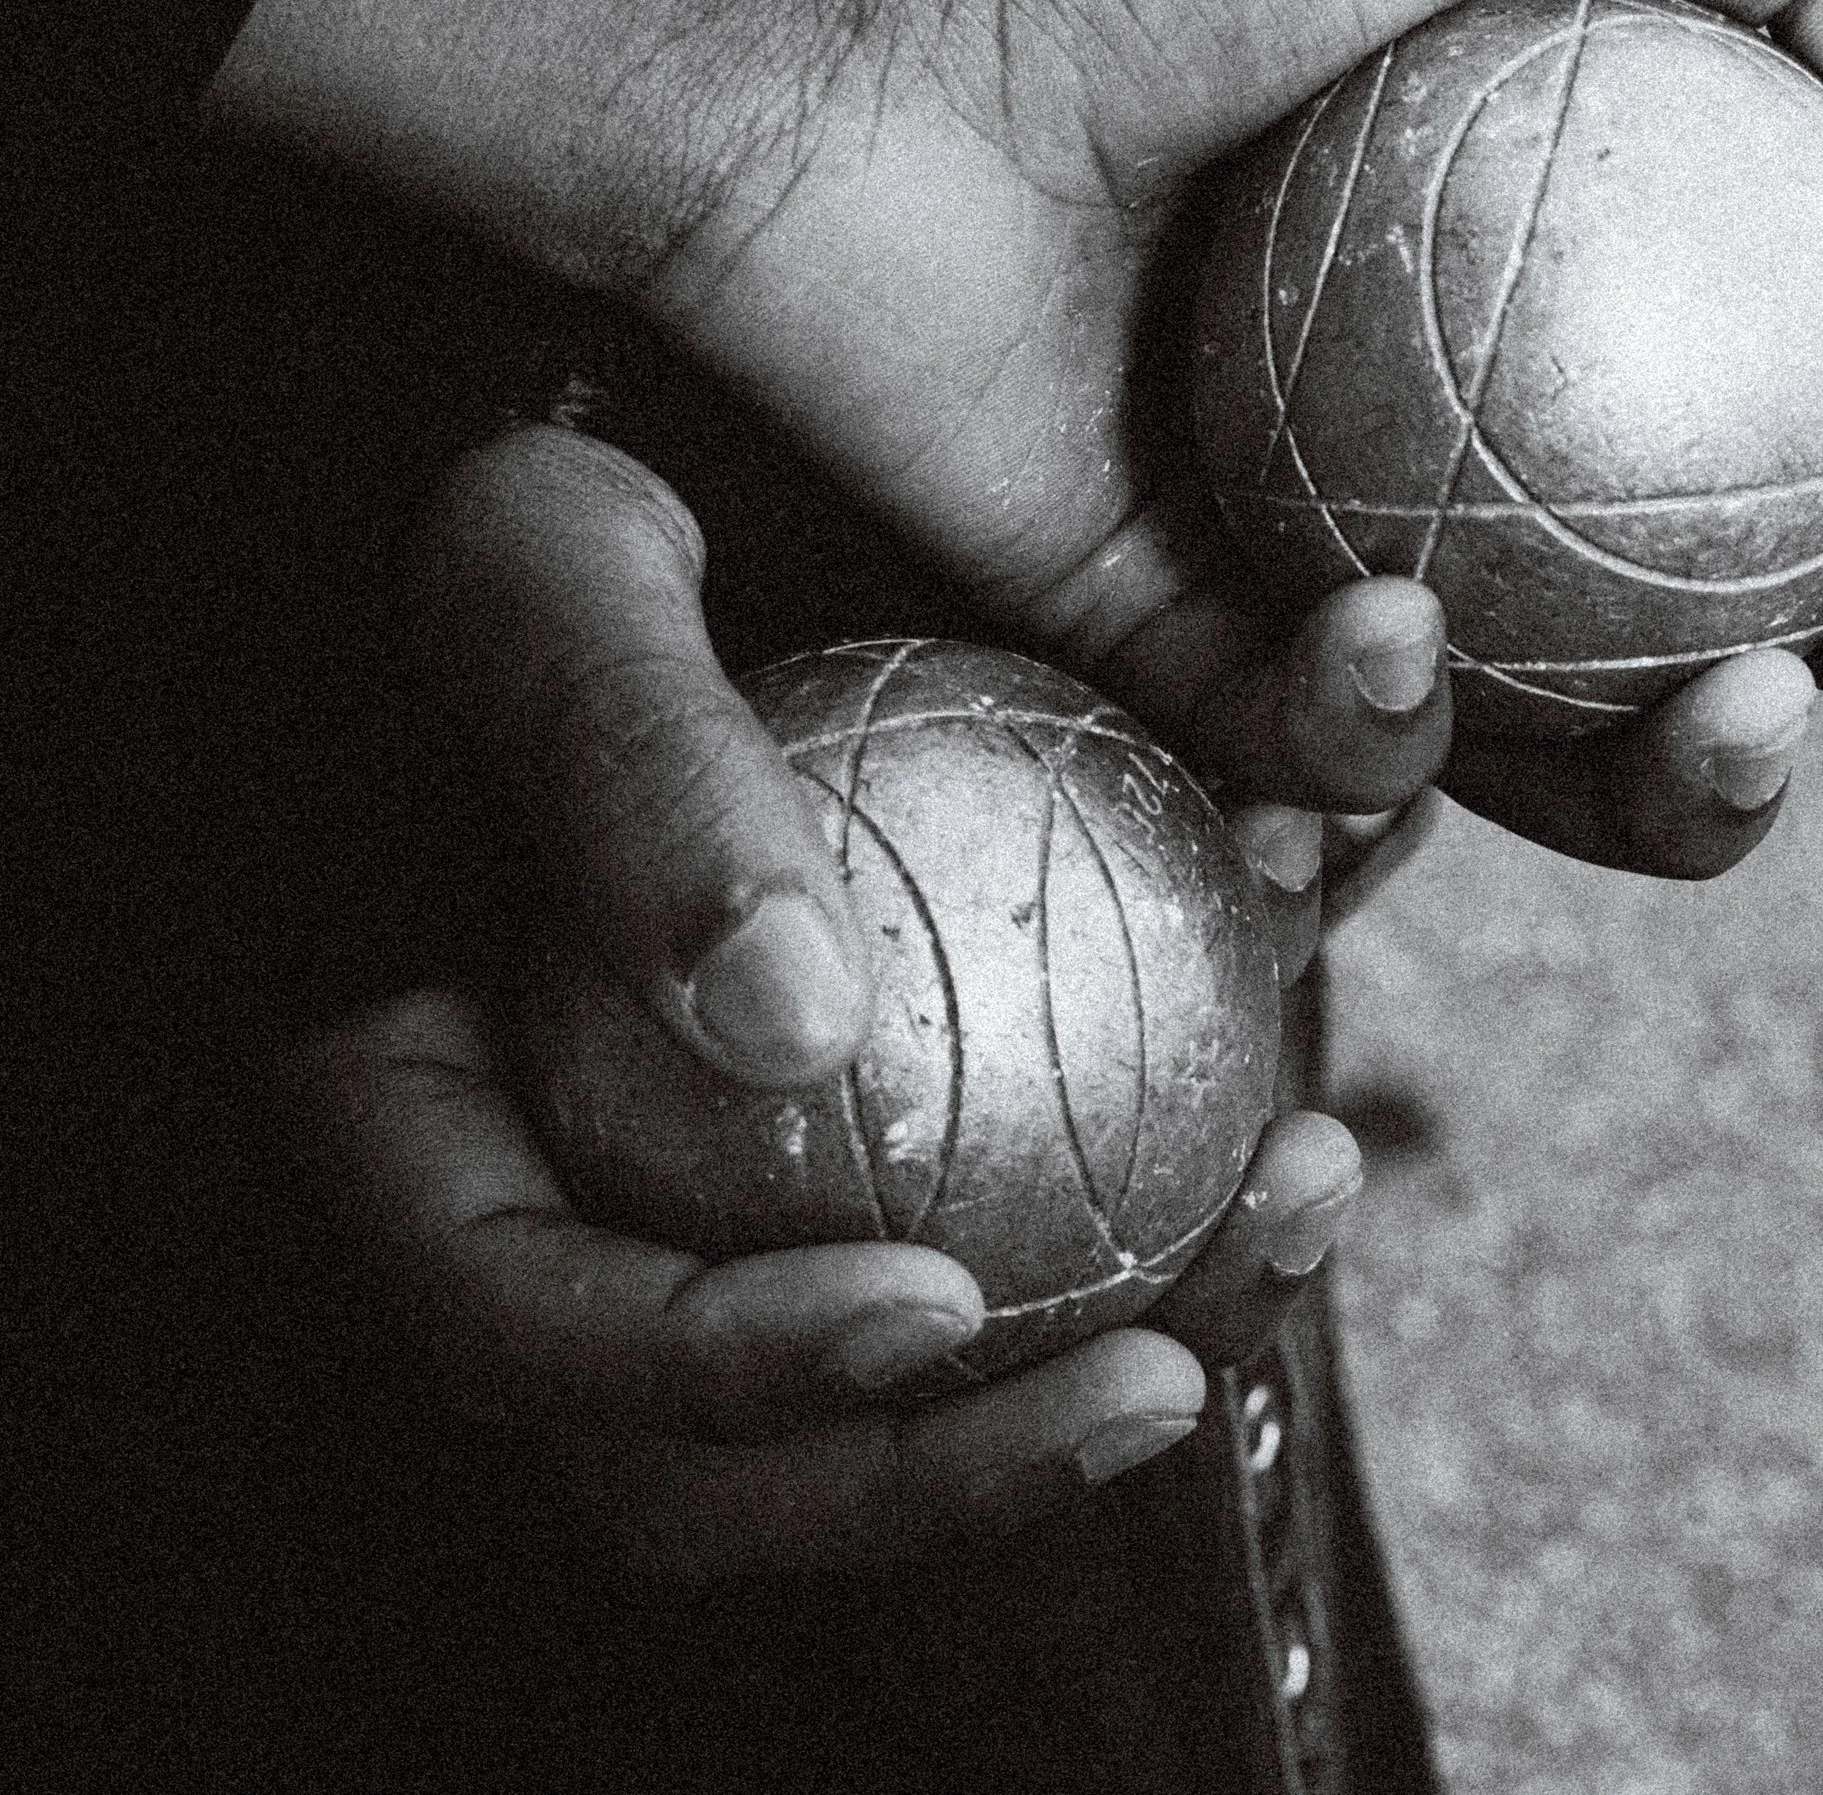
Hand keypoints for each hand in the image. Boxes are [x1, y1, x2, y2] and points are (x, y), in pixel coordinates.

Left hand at [215, 0, 1822, 881]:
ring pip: (1540, 732)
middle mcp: (1444, 400)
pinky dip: (1379, 745)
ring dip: (1680, 780)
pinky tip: (1407, 653)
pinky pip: (1310, 751)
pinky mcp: (1150, 632)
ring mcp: (1305, 528)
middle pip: (1703, 594)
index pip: (1797, 380)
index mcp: (1553, 228)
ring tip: (1735, 708)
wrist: (847, 6)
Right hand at [299, 420, 1359, 1585]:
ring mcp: (732, 1161)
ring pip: (902, 1362)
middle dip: (947, 1464)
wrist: (656, 446)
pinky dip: (1177, 1170)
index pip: (519, 1322)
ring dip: (1121, 1331)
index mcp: (423, 1106)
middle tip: (1156, 1374)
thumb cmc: (548, 497)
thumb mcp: (549, 571)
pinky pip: (1021, 1194)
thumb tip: (798, 1026)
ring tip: (1297, 1203)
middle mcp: (571, 1178)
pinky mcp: (887, 1097)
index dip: (713, 1369)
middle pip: (720, 1448)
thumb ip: (632, 772)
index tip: (931, 1303)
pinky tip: (1310, 1077)